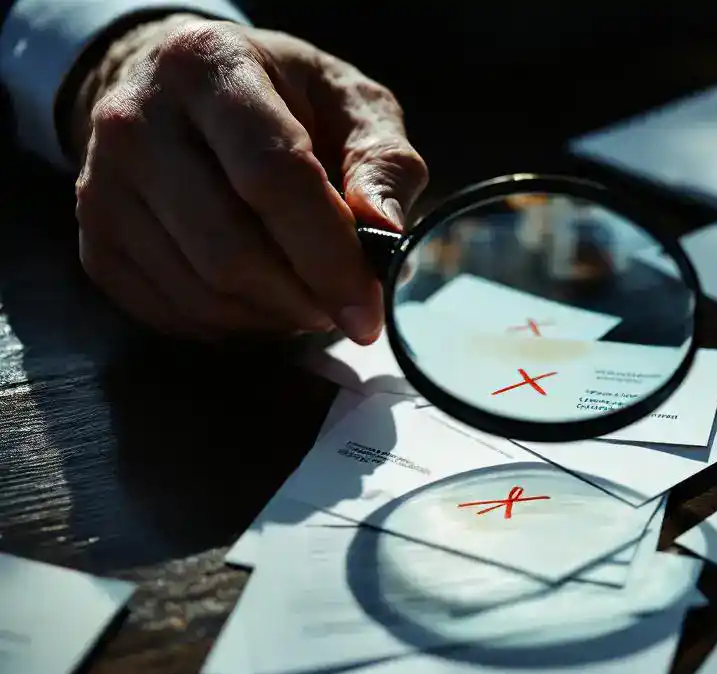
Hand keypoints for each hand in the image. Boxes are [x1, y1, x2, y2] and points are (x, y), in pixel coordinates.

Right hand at [71, 14, 427, 341]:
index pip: (272, 176)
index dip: (328, 255)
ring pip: (203, 294)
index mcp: (209, 67)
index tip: (367, 308)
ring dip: (273, 317)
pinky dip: (233, 326)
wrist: (184, 96)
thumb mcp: (350, 104)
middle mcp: (136, 122)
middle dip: (303, 298)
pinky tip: (261, 300)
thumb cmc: (283, 100)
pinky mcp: (96, 244)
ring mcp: (103, 188)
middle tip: (342, 306)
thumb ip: (381, 163)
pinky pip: (174, 316)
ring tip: (306, 297)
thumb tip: (384, 231)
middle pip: (232, 251)